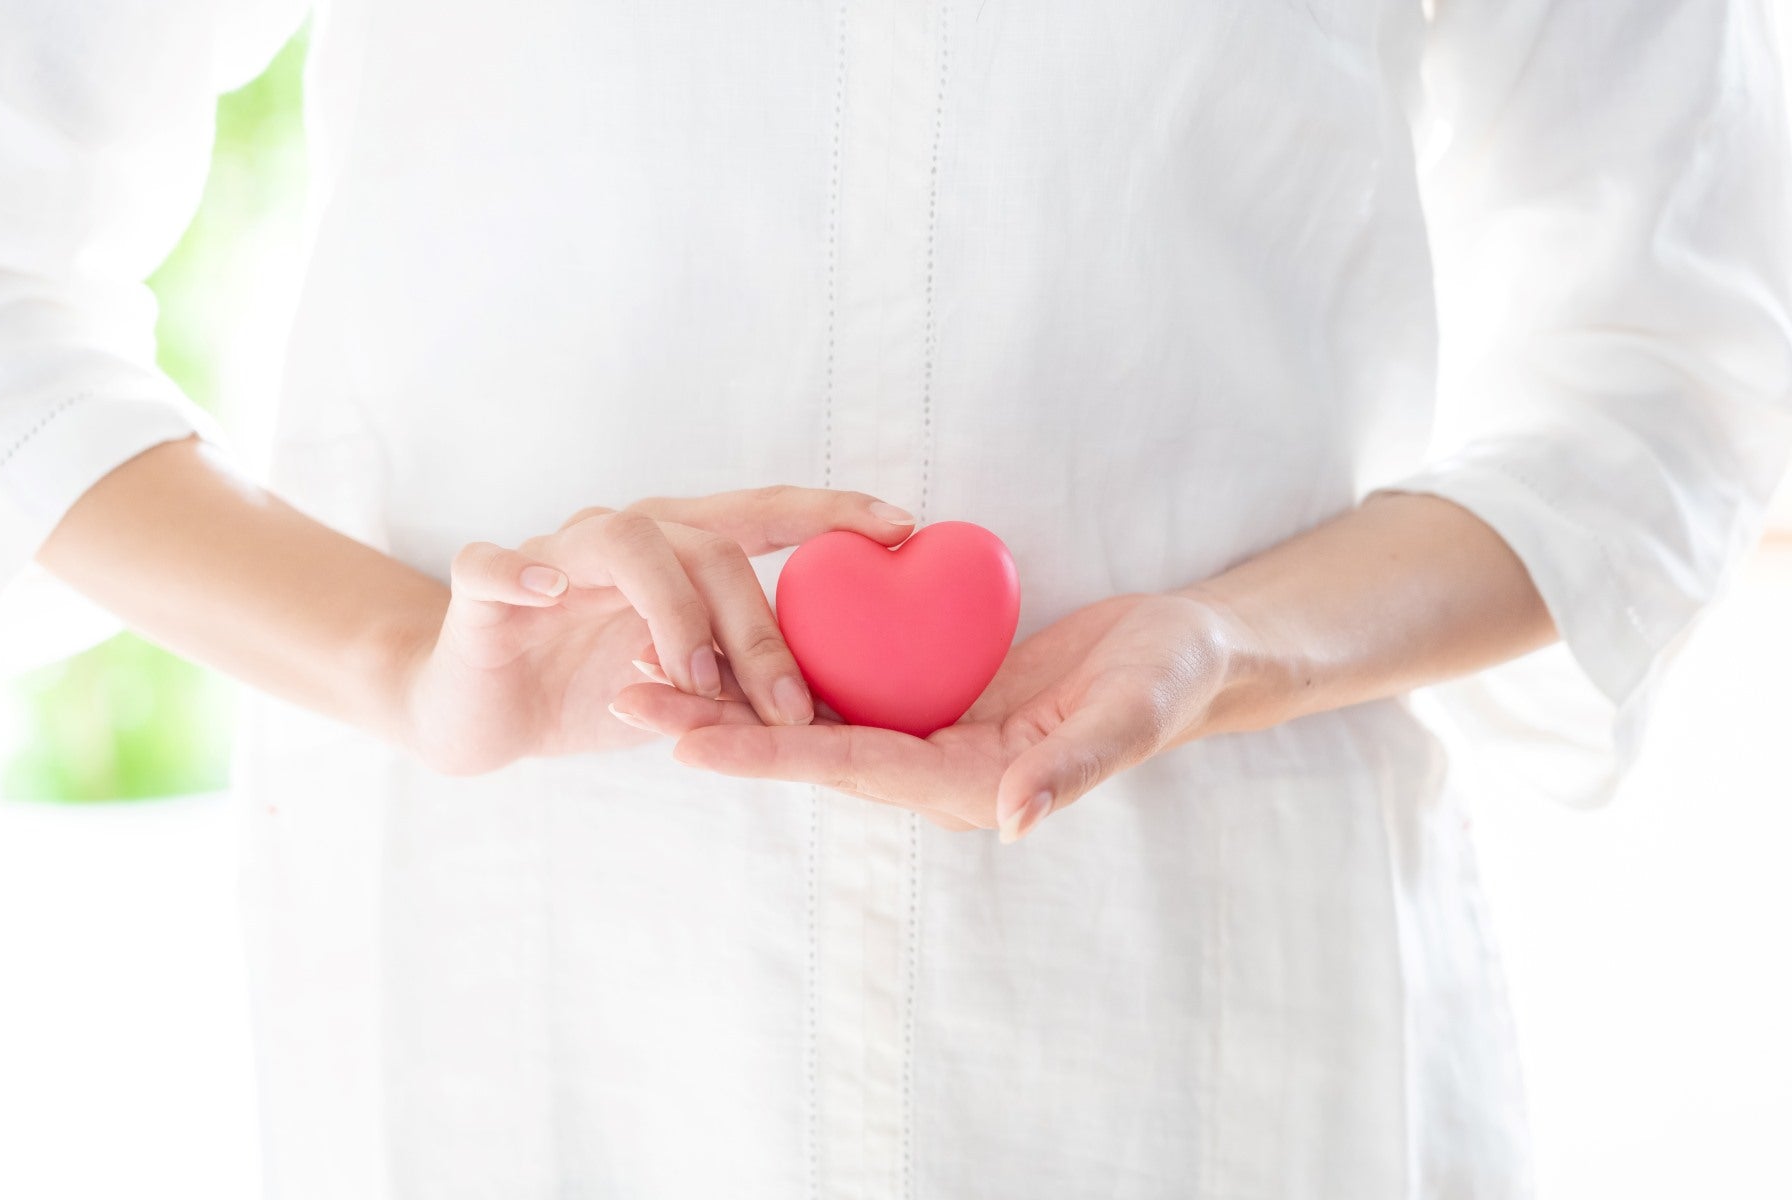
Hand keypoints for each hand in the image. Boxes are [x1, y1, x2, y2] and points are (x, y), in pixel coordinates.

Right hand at [396, 486, 916, 774]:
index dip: (830, 513)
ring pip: (624, 544)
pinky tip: (551, 594)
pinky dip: (523, 571)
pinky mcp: (482, 588)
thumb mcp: (683, 689)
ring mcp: (551, 555)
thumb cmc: (593, 687)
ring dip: (670, 614)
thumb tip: (834, 703)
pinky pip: (494, 564)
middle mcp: (622, 537)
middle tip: (791, 705)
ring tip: (692, 680)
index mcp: (677, 550)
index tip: (901, 526)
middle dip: (757, 627)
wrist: (481, 712)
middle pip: (707, 546)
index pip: (763, 516)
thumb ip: (741, 677)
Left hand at [611, 591, 1249, 840]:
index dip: (766, 753)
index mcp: (968, 783)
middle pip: (804, 747)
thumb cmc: (1167, 680)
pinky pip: (844, 683)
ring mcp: (927, 732)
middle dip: (717, 727)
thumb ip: (1072, 770)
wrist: (1186, 655)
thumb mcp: (1132, 715)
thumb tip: (1011, 820)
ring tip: (643, 671)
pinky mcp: (929, 697)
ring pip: (810, 716)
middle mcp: (932, 766)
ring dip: (729, 699)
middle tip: (625, 698)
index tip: (686, 742)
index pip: (848, 768)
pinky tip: (724, 642)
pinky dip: (779, 666)